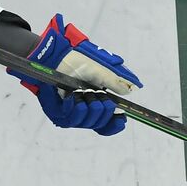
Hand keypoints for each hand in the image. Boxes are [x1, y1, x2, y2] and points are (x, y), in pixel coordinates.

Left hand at [22, 14, 139, 134]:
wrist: (58, 59)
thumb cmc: (77, 65)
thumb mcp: (100, 72)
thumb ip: (114, 82)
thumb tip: (130, 91)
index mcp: (94, 106)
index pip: (106, 126)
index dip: (114, 125)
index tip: (122, 118)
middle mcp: (82, 114)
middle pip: (99, 124)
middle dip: (103, 108)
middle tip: (97, 94)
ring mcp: (69, 115)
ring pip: (86, 122)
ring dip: (89, 105)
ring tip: (83, 92)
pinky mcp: (57, 113)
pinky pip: (70, 118)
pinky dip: (74, 105)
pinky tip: (73, 96)